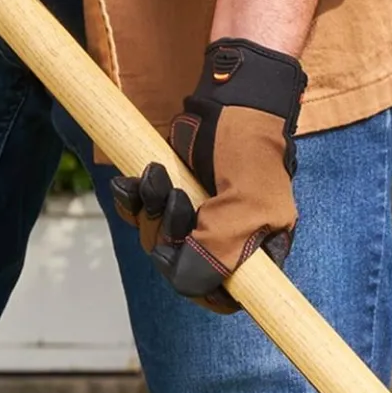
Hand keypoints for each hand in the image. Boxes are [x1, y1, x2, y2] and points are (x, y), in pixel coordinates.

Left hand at [111, 39, 306, 313]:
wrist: (229, 97)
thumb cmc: (249, 147)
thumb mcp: (244, 203)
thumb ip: (218, 250)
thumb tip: (187, 285)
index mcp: (258, 249)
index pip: (227, 295)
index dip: (202, 289)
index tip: (184, 260)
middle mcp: (227, 239)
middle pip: (184, 270)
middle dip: (169, 236)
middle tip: (176, 201)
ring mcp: (198, 219)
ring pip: (159, 242)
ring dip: (151, 210)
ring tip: (158, 176)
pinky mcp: (172, 196)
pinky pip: (141, 215)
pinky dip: (133, 198)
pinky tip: (136, 179)